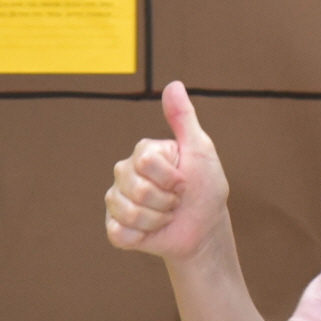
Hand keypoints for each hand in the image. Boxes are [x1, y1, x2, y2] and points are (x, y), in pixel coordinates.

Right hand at [106, 81, 231, 263]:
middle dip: (166, 201)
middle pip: (137, 190)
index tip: (184, 181)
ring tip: (165, 215)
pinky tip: (151, 231)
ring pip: (129, 213)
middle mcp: (124, 173)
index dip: (171, 178)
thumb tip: (173, 84)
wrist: (204, 229)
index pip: (146, 162)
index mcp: (143, 153)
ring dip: (157, 220)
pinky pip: (119, 233)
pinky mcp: (115, 226)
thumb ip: (183, 118)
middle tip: (176, 201)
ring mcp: (117, 200)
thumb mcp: (200, 150)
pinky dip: (141, 237)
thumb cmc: (205, 188)